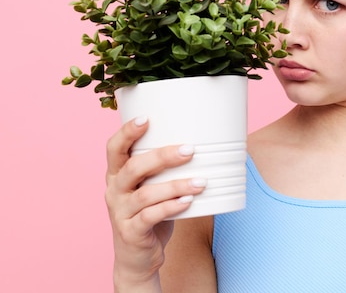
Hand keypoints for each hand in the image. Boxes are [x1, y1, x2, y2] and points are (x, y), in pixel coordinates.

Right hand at [105, 116, 206, 291]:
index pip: (114, 148)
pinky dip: (171, 208)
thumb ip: (163, 169)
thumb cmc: (150, 214)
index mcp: (117, 175)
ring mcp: (120, 213)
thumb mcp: (151, 188)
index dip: (127, 132)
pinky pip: (150, 217)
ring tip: (201, 182)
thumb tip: (198, 142)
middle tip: (190, 150)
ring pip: (146, 194)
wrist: (138, 257)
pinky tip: (188, 202)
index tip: (146, 118)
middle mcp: (114, 191)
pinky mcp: (131, 232)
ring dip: (176, 186)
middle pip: (134, 168)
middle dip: (163, 156)